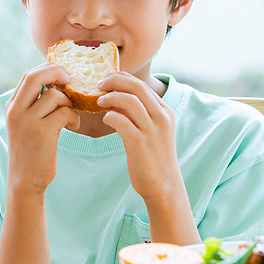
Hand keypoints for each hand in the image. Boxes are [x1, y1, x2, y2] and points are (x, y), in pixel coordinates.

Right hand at [4, 63, 79, 196]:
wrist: (25, 179)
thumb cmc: (30, 149)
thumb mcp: (24, 123)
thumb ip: (33, 103)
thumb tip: (55, 81)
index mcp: (11, 106)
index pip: (28, 75)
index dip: (47, 69)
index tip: (62, 74)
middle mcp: (16, 111)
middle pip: (35, 76)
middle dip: (56, 72)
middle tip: (70, 79)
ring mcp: (28, 121)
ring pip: (55, 96)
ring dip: (69, 103)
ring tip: (71, 116)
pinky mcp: (42, 132)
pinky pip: (64, 112)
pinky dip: (74, 117)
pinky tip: (73, 126)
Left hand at [95, 72, 179, 201]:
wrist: (164, 185)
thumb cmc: (152, 156)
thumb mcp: (149, 130)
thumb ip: (136, 113)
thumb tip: (113, 98)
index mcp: (165, 111)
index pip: (142, 84)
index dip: (122, 77)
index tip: (106, 78)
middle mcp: (162, 117)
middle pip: (137, 87)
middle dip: (115, 81)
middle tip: (98, 84)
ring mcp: (153, 130)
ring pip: (130, 101)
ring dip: (111, 97)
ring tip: (99, 101)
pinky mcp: (142, 144)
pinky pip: (123, 122)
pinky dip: (111, 116)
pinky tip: (105, 119)